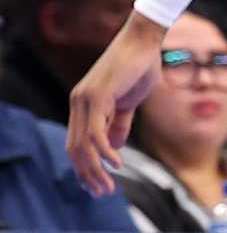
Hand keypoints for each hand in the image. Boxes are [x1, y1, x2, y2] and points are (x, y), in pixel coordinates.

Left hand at [66, 13, 165, 195]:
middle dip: (88, 174)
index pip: (76, 144)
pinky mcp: (97, 97)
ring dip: (95, 169)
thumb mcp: (130, 101)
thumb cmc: (140, 66)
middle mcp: (78, 103)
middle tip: (102, 192)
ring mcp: (84, 100)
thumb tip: (114, 147)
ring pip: (83, 144)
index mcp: (83, 105)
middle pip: (75, 148)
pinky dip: (105, 151)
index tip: (98, 185)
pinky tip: (117, 163)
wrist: (144, 40)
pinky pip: (96, 131)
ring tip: (108, 185)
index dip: (85, 166)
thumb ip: (120, 122)